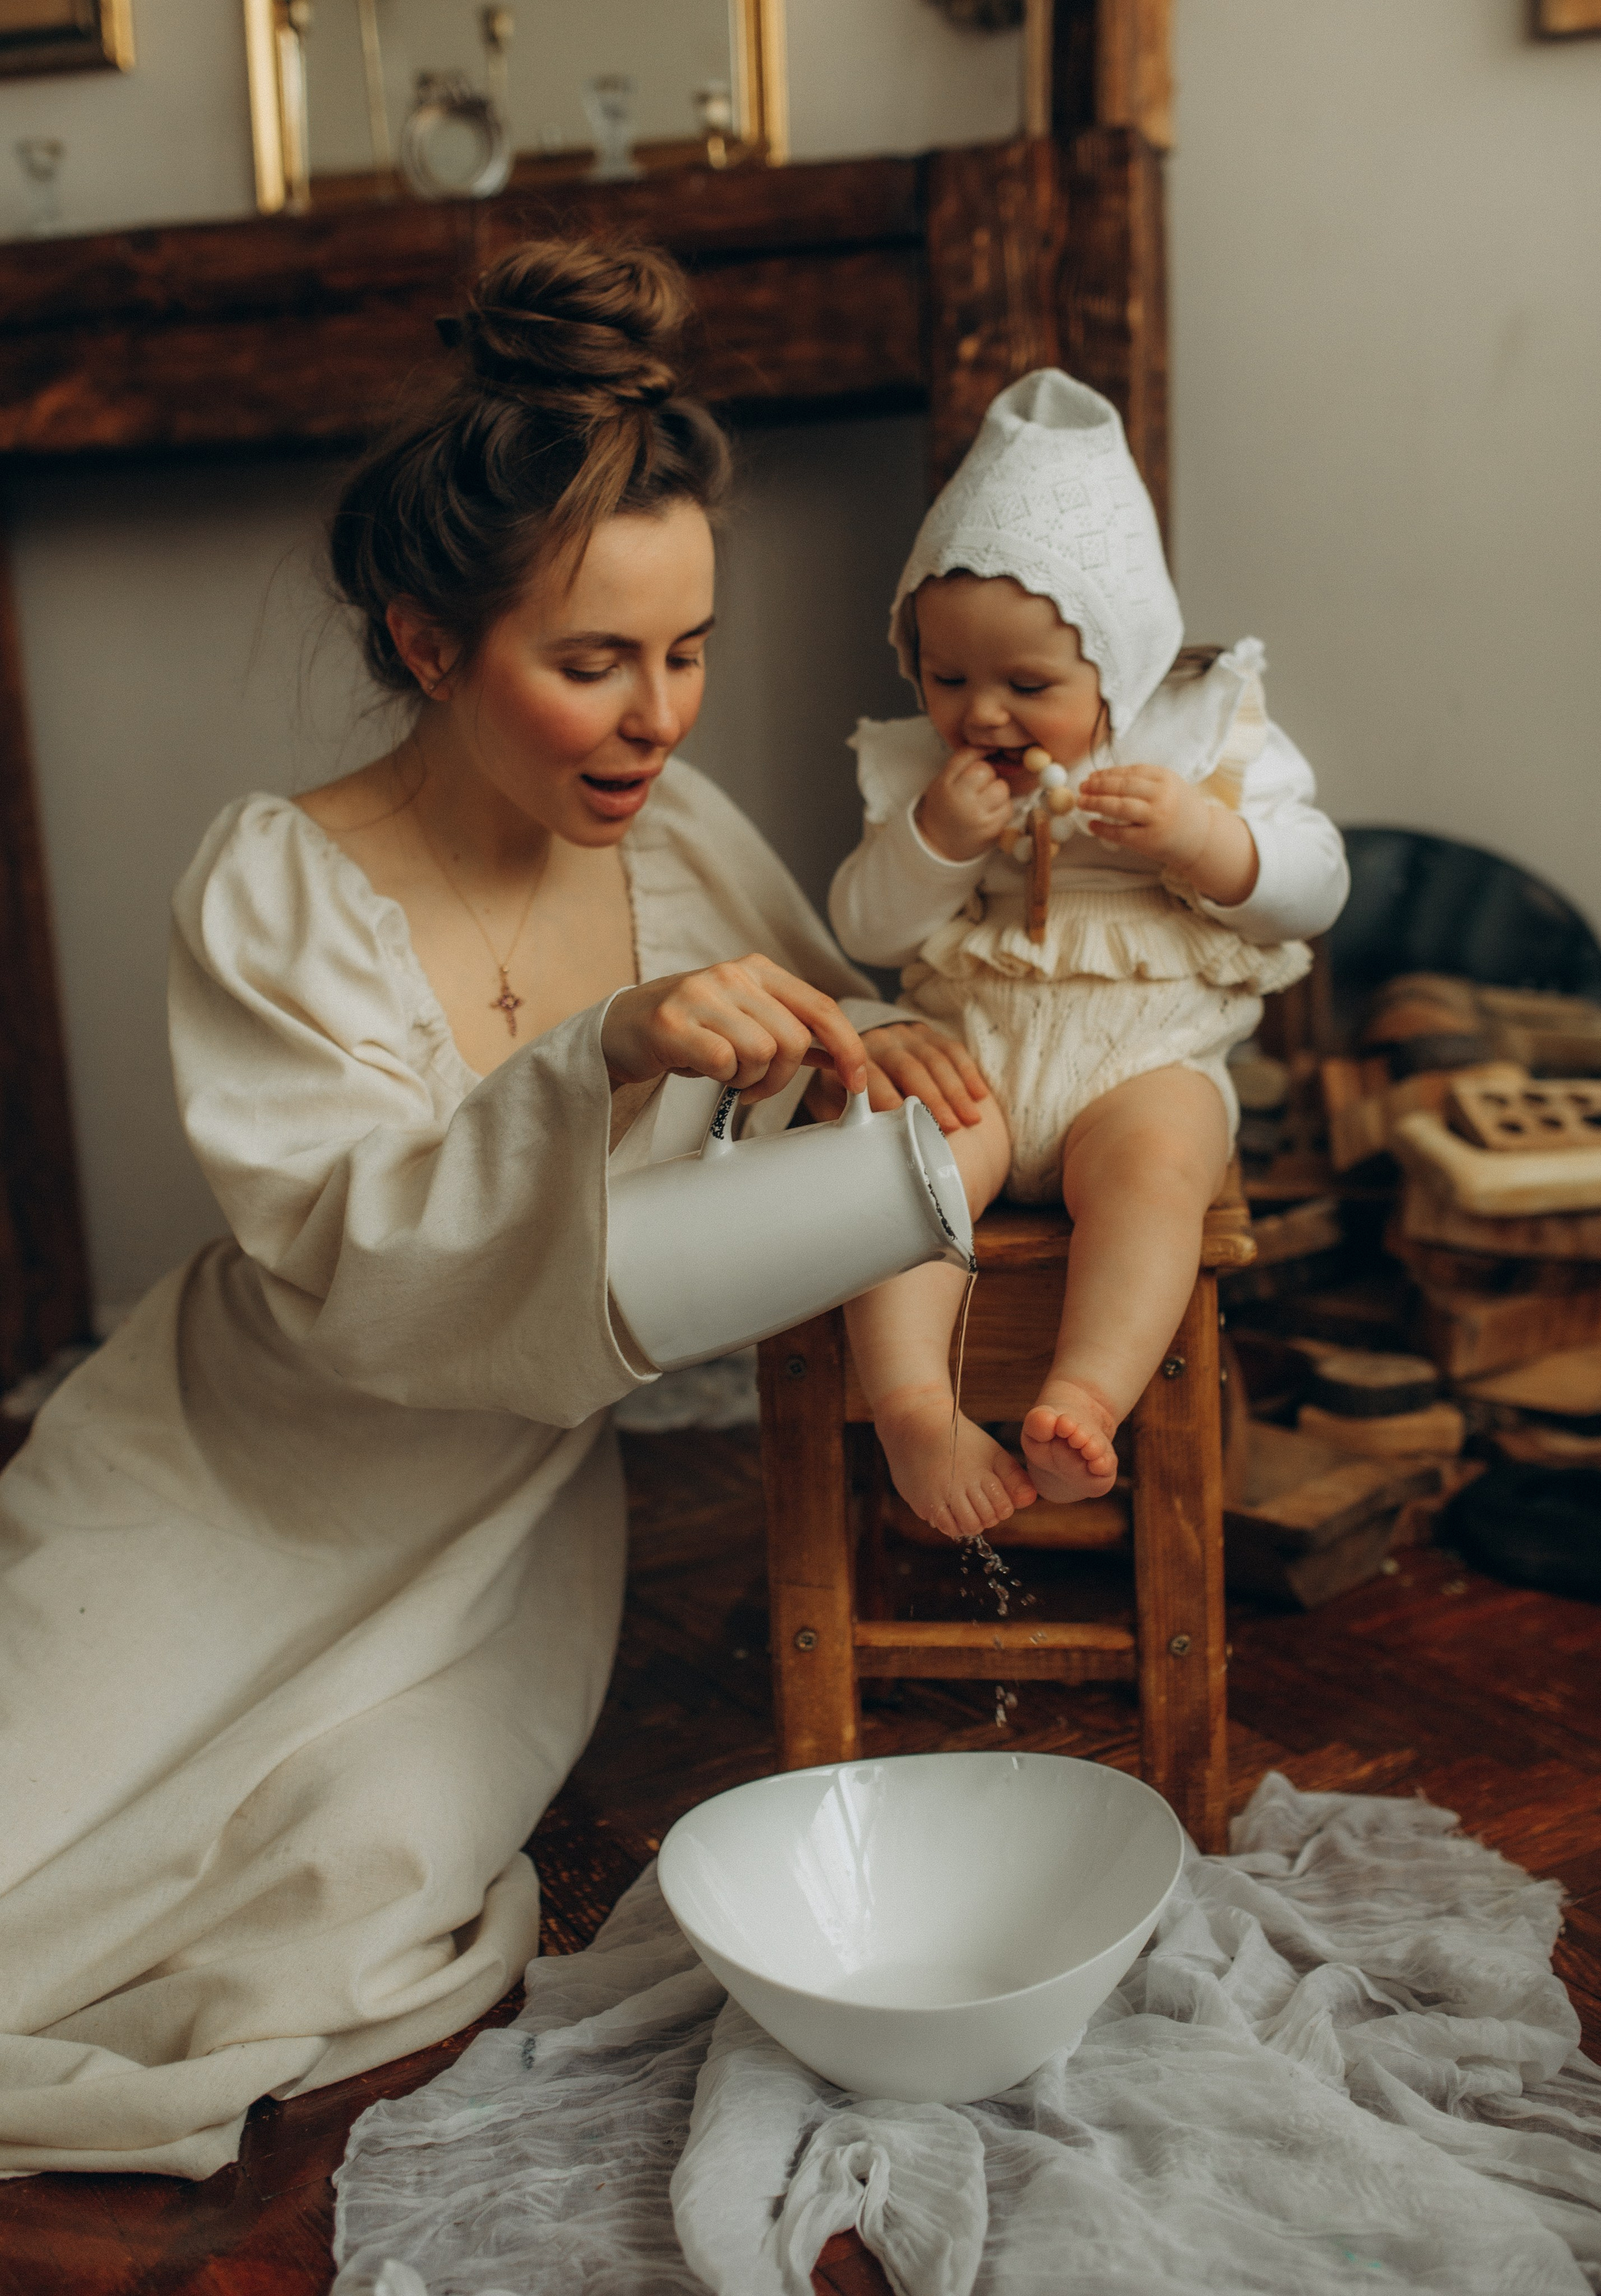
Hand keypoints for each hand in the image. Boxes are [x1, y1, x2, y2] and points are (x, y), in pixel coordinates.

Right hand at [601, 956, 867, 1105]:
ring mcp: (701, 995)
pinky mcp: (672, 1023)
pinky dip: (722, 1080)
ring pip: (762, 1053)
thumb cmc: (688, 1029)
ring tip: (724, 1074)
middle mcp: (732, 974)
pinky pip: (724, 1062)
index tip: (856, 1082)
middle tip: (755, 1086)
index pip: (821, 1006)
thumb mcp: (744, 1018)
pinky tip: (705, 1073)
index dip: (848, 1047)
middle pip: (794, 1039)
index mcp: (758, 969)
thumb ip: (789, 1029)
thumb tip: (839, 1055)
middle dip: (782, 1077)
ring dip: (748, 1080)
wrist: (619, 1029)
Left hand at [805, 1021, 989, 1130]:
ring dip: (955, 1092)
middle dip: (933, 1099)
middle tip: (950, 1128)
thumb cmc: (846, 1094)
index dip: (889, 1099)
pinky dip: (967, 1073)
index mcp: (851, 1061)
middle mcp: (879, 1041)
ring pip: (935, 1060)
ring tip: (971, 1119)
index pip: (872, 1077)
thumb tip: (854, 1156)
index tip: (906, 1125)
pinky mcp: (928, 1034)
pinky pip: (952, 1050)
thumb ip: (842, 1124)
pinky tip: (979, 1095)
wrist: (857, 1053)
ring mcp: (905, 1035)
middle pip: (909, 1068)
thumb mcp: (833, 1105)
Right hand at [914, 747, 1014, 861]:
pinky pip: (1008, 808)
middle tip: (978, 788)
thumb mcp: (943, 780)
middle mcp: (961, 800)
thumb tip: (993, 746)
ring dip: (997, 792)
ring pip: (1002, 788)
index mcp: (946, 784)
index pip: (970, 755)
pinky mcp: (991, 830)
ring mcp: (978, 816)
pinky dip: (1002, 808)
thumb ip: (964, 760)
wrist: (938, 845)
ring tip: (985, 800)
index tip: (978, 764)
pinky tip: (989, 813)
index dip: (979, 757)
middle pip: (988, 771)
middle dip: (987, 776)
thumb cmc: (944, 807)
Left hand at [1077, 763, 1259, 905]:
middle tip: (1081, 788)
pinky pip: (1120, 832)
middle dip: (1097, 787)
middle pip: (1121, 787)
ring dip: (1095, 803)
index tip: (1091, 776)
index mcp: (1166, 778)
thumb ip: (1144, 780)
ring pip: (1119, 807)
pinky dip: (1103, 828)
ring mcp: (1156, 818)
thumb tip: (1103, 778)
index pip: (1129, 772)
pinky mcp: (1150, 840)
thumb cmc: (1181, 810)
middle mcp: (1162, 796)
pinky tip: (1092, 825)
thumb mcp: (1169, 786)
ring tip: (1081, 802)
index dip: (1107, 774)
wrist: (1203, 837)